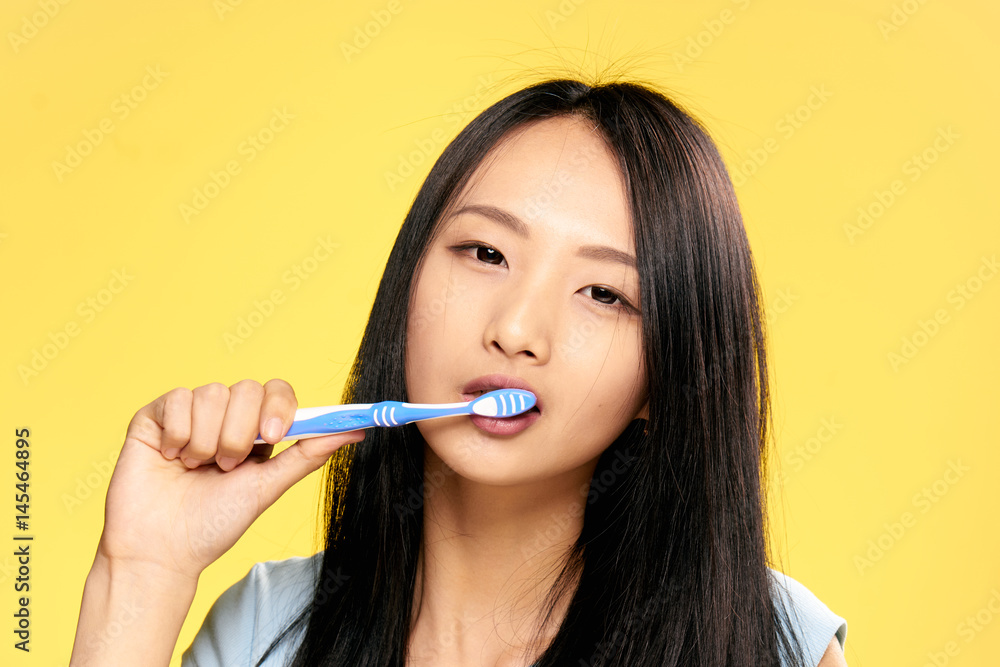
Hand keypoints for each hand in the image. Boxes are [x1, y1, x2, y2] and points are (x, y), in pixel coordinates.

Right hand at [96, 378, 363, 581]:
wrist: (162, 549)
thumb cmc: (214, 524)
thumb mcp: (268, 487)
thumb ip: (308, 454)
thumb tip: (355, 431)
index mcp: (255, 430)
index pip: (277, 391)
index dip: (278, 406)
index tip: (274, 435)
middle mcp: (225, 416)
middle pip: (247, 389)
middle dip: (239, 433)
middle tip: (226, 466)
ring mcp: (190, 413)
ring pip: (212, 393)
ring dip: (207, 440)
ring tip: (196, 468)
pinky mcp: (157, 415)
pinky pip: (177, 398)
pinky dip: (178, 435)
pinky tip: (171, 459)